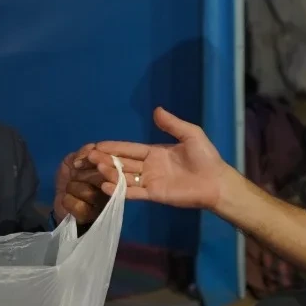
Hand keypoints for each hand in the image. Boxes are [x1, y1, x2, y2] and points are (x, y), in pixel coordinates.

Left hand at [54, 144, 107, 227]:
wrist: (59, 198)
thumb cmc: (70, 178)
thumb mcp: (74, 159)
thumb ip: (84, 151)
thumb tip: (92, 150)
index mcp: (110, 173)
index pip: (108, 164)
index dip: (91, 161)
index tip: (76, 163)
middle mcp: (111, 189)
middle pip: (99, 178)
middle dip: (80, 175)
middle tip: (73, 177)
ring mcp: (103, 205)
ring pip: (88, 192)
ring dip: (72, 188)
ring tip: (71, 189)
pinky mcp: (92, 217)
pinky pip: (78, 205)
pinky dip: (68, 200)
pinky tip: (68, 200)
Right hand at [87, 107, 229, 209]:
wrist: (217, 181)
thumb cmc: (206, 157)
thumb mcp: (190, 134)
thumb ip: (172, 124)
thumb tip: (156, 110)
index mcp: (154, 152)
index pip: (129, 149)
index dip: (113, 147)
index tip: (97, 145)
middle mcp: (148, 167)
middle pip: (122, 163)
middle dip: (105, 160)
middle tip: (88, 157)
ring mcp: (150, 182)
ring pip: (125, 177)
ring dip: (110, 173)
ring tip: (96, 168)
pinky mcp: (154, 195)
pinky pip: (134, 193)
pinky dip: (120, 190)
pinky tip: (107, 185)